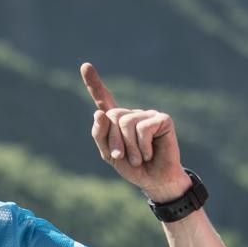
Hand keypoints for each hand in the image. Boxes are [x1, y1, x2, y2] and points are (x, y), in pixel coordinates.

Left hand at [81, 63, 190, 202]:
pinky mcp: (162, 119)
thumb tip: (99, 113)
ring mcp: (147, 114)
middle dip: (114, 142)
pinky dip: (142, 146)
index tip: (85, 66)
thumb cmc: (133, 167)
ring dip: (129, 147)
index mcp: (117, 121)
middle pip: (112, 117)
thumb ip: (101, 135)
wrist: (155, 180)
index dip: (94, 83)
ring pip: (126, 123)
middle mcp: (132, 114)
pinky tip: (150, 153)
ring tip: (138, 158)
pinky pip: (143, 128)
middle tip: (122, 158)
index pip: (104, 99)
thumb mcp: (109, 154)